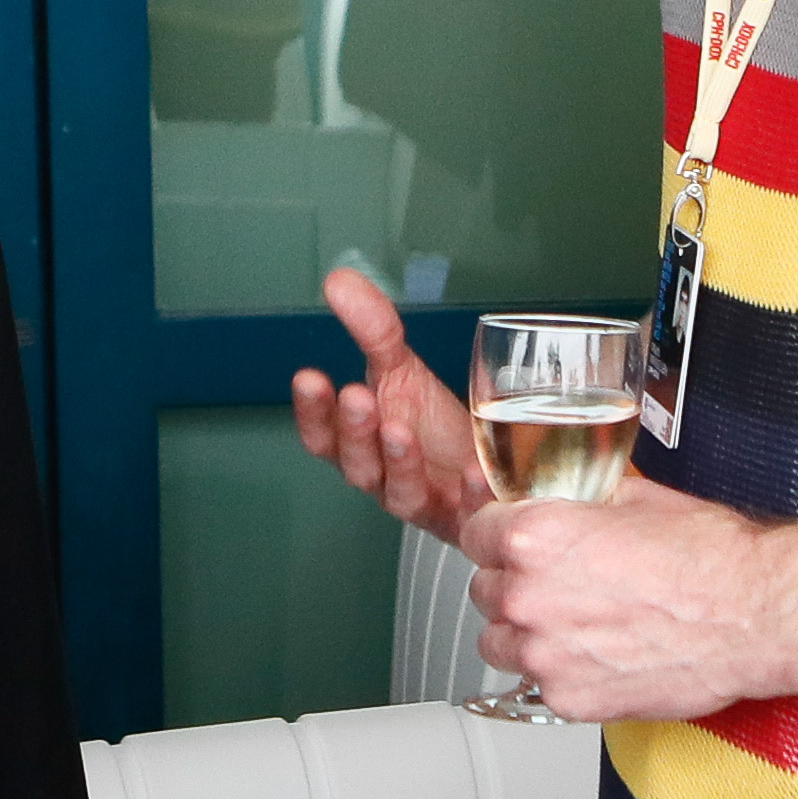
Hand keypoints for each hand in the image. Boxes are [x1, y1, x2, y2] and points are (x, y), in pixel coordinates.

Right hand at [287, 265, 479, 542]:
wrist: (487, 472)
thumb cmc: (433, 429)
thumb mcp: (402, 371)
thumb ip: (371, 329)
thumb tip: (338, 280)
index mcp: (361, 446)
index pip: (324, 437)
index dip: (314, 412)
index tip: (309, 377)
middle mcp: (385, 478)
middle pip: (359, 465)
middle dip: (355, 432)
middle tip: (358, 397)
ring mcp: (425, 500)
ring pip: (401, 492)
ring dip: (400, 461)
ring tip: (399, 430)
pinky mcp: (467, 518)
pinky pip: (467, 510)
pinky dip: (470, 491)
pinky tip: (474, 470)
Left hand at [465, 479, 787, 726]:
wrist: (754, 616)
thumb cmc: (708, 558)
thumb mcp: (632, 498)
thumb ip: (572, 500)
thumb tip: (546, 495)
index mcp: (535, 538)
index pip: (474, 531)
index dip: (498, 534)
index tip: (512, 541)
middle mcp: (528, 598)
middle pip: (482, 589)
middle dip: (513, 583)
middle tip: (557, 583)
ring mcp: (544, 655)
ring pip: (498, 642)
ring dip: (523, 632)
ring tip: (570, 623)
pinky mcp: (567, 699)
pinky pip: (536, 684)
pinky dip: (558, 672)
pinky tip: (596, 654)